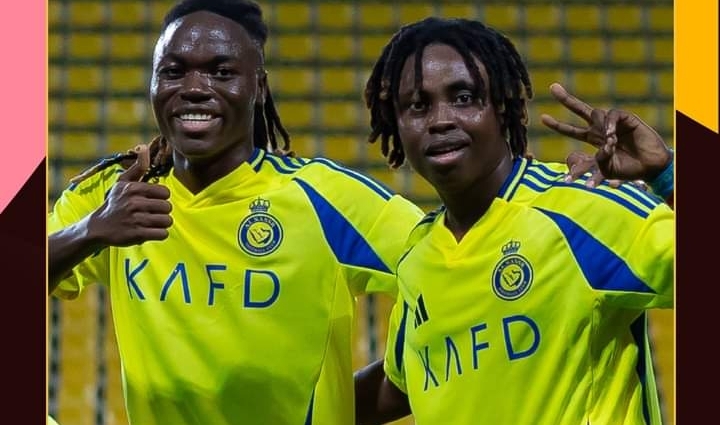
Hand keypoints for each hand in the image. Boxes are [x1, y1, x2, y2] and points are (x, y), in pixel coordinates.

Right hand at [87, 144, 172, 245]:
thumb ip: (137, 167)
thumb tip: (144, 146)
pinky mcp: (137, 235)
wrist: (99, 226)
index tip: (152, 200)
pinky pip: (162, 234)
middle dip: (162, 211)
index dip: (162, 198)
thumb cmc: (115, 202)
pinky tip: (151, 231)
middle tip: (152, 213)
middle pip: (167, 207)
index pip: (165, 192)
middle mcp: (134, 203)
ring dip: (162, 223)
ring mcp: (135, 220)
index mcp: (133, 188)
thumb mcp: (123, 182)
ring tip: (151, 222)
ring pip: (167, 221)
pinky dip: (160, 234)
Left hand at [540, 83, 671, 184]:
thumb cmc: (628, 169)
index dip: (558, 125)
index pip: (571, 130)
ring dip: (599, 131)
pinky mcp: (626, 118)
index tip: (542, 118)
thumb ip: (597, 161)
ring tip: (611, 146)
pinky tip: (612, 136)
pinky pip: (612, 115)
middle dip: (566, 99)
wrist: (650, 168)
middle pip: (580, 109)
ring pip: (595, 114)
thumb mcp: (606, 169)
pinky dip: (609, 125)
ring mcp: (613, 122)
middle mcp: (601, 128)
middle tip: (553, 87)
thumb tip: (600, 148)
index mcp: (593, 140)